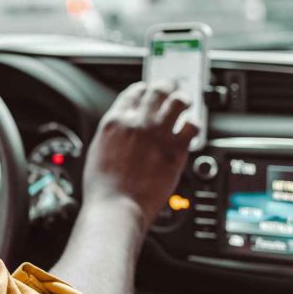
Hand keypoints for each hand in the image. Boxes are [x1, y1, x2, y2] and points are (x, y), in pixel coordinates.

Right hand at [82, 81, 197, 230]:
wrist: (117, 206)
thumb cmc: (103, 187)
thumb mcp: (98, 150)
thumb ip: (113, 134)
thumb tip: (122, 131)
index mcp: (115, 121)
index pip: (133, 92)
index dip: (143, 89)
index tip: (148, 92)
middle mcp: (138, 121)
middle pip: (157, 91)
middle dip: (166, 87)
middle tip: (171, 89)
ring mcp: (158, 133)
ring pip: (177, 101)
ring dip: (182, 99)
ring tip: (186, 102)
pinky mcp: (176, 149)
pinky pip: (192, 126)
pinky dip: (194, 124)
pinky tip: (192, 127)